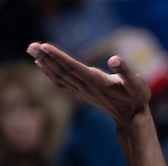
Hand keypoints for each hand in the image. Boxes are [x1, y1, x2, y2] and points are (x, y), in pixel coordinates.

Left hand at [28, 42, 150, 128]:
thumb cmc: (137, 98)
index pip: (73, 67)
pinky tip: (42, 65)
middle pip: (61, 71)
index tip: (43, 46)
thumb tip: (114, 58)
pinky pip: (62, 83)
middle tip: (30, 46)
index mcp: (97, 81)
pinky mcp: (82, 93)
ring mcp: (83, 91)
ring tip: (30, 51)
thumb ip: (125, 71)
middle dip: (45, 57)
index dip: (58, 56)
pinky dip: (50, 73)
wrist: (133, 118)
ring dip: (44, 63)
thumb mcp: (136, 83)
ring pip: (59, 76)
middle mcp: (86, 87)